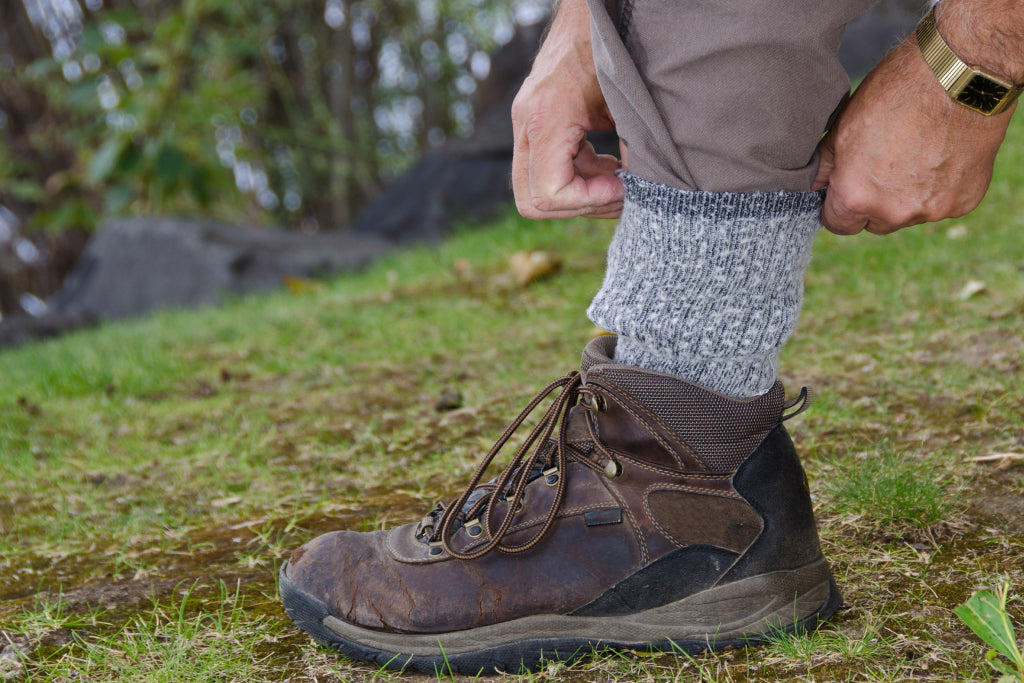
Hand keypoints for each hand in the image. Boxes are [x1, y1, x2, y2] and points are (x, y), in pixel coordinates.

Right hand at [511, 0, 624, 219]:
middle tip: (617, 193)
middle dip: (579, 206)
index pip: (550, 192)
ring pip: (536, 192)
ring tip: (617, 177)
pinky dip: (577, 177)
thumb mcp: (627, 99)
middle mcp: (527, 125)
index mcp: (547, 117)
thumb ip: (633, 144)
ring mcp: (526, 126)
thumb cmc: (610, 47)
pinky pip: (545, 171)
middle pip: (533, 201)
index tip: (620, 188)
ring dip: (579, 194)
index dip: (588, 201)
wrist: (588, 11)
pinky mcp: (535, 126)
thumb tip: (640, 185)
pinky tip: (607, 162)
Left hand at [814, 29, 1014, 234]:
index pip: (838, 224)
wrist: (960, 76)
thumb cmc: (895, 94)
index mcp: (856, 198)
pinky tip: (941, 154)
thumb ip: (825, 166)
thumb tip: (816, 186)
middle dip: (874, 202)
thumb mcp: (843, 126)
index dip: (840, 205)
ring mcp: (931, 210)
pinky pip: (942, 204)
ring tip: (916, 153)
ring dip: (908, 196)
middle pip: (875, 223)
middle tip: (885, 162)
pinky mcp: (963, 202)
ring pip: (909, 215)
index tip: (848, 186)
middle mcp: (893, 213)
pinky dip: (940, 187)